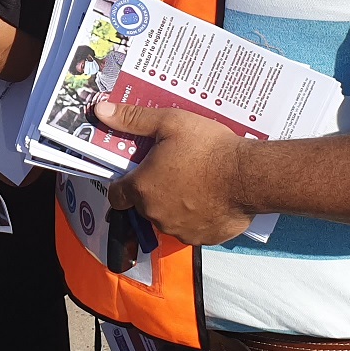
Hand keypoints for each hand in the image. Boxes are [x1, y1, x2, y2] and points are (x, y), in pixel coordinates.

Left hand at [99, 102, 255, 245]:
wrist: (248, 175)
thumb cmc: (208, 147)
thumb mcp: (170, 122)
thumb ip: (133, 120)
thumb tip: (100, 111)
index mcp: (142, 188)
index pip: (116, 195)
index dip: (123, 184)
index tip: (136, 173)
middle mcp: (155, 214)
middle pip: (144, 205)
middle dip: (154, 190)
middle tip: (174, 170)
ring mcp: (180, 230)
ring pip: (169, 218)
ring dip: (176, 205)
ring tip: (196, 182)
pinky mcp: (203, 239)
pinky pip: (193, 228)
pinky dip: (198, 217)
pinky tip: (211, 198)